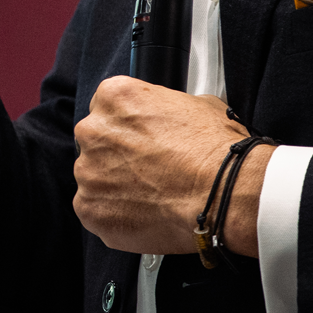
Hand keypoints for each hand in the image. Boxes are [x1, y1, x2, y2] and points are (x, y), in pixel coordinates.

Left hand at [72, 78, 273, 256]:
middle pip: (96, 142)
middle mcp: (94, 131)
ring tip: (151, 195)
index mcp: (115, 97)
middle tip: (148, 170)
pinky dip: (115, 215)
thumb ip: (165, 107)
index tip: (140, 141)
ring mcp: (88, 172)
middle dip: (117, 156)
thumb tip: (168, 117)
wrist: (223, 193)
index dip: (127, 127)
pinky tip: (145, 213)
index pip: (106, 108)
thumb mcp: (197, 104)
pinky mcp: (90, 209)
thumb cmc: (214, 150)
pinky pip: (96, 211)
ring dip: (115, 186)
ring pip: (94, 178)